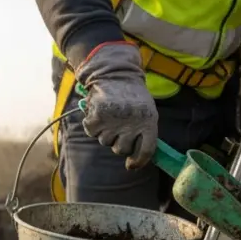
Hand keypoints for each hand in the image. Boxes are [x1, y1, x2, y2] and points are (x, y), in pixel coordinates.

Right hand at [75, 42, 158, 169]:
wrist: (116, 74)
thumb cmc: (133, 96)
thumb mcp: (147, 111)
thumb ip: (144, 132)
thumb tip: (134, 161)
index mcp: (149, 121)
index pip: (146, 150)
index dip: (139, 161)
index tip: (131, 165)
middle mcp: (132, 124)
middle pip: (121, 149)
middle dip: (119, 143)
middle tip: (119, 128)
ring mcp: (114, 122)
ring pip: (105, 142)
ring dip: (106, 133)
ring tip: (111, 116)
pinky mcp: (97, 117)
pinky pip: (92, 132)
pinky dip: (93, 126)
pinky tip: (99, 114)